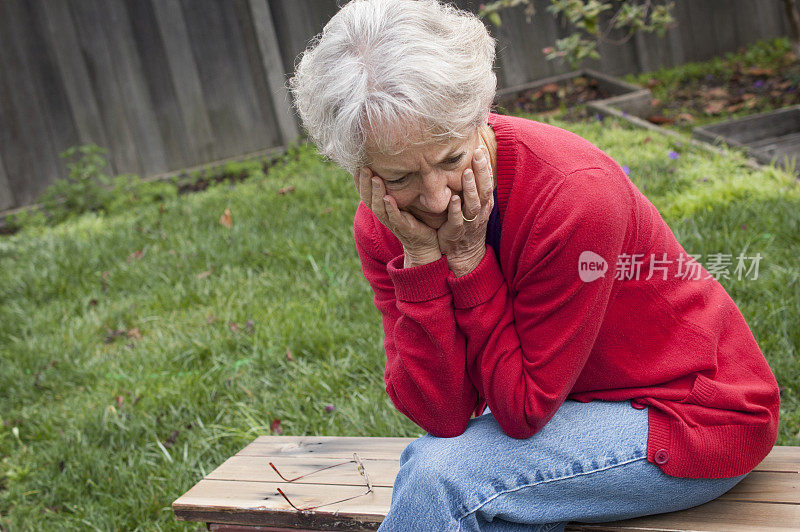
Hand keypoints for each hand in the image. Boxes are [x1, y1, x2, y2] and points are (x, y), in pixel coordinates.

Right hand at [353, 167, 441, 265]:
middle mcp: (384, 215)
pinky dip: (390, 208)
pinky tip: (387, 198)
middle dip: (364, 183)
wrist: (425, 243)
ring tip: (375, 178)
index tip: (356, 166)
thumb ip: (396, 188)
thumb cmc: (414, 220)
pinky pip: (395, 217)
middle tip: (363, 167)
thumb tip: (394, 167)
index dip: (359, 182)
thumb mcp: (403, 202)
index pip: (365, 193)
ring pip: (379, 208)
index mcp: (381, 207)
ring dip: (376, 193)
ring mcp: (393, 222)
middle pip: (368, 199)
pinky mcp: (405, 228)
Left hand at [437, 146, 493, 275]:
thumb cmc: (466, 223)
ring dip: (470, 188)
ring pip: (473, 204)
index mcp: (484, 204)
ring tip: (466, 172)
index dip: (486, 166)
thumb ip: (473, 186)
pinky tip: (453, 198)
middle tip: (477, 152)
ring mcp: (469, 222)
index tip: (481, 148)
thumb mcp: (472, 204)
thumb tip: (470, 163)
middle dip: (482, 171)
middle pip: (484, 190)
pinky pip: (458, 220)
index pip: (488, 181)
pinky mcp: (456, 231)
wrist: (462, 253)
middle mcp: (480, 212)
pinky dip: (456, 209)